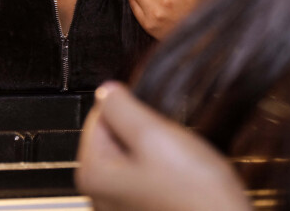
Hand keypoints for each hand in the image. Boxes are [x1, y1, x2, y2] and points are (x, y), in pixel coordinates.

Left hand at [76, 82, 251, 210]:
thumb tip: (106, 91)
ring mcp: (122, 209)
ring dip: (158, 153)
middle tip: (170, 149)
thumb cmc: (195, 197)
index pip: (100, 116)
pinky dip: (166, 174)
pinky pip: (149, 178)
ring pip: (136, 156)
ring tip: (180, 168)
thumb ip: (122, 108)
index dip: (131, 110)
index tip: (154, 126)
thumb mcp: (154, 135)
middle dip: (144, 134)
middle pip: (116, 137)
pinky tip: (183, 184)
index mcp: (94, 175)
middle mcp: (101, 196)